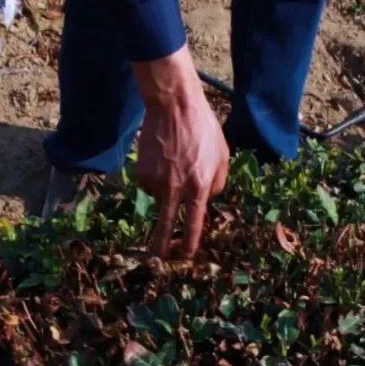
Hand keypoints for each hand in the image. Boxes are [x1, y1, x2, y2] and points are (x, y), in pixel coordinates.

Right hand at [132, 46, 228, 258]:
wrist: (174, 106)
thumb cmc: (203, 128)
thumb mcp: (223, 155)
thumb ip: (218, 182)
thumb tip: (207, 201)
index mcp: (200, 186)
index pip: (193, 224)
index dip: (189, 243)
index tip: (185, 256)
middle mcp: (176, 188)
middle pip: (166, 226)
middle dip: (161, 246)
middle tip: (157, 259)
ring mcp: (156, 181)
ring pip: (158, 199)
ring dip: (164, 192)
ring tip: (172, 166)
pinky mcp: (141, 172)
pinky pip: (148, 185)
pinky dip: (154, 179)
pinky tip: (162, 160)